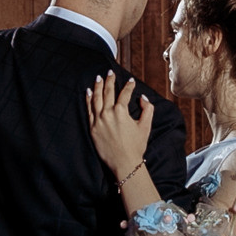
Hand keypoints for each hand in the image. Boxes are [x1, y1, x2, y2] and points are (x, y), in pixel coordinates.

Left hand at [85, 74, 152, 189]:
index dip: (129, 86)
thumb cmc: (136, 146)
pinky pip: (89, 110)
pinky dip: (88, 100)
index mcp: (121, 111)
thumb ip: (147, 109)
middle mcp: (107, 113)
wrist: (124, 163)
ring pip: (96, 98)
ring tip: (98, 78)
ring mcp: (98, 120)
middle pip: (108, 92)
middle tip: (110, 72)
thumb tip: (143, 98)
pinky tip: (88, 92)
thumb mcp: (145, 126)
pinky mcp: (92, 128)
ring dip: (97, 86)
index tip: (130, 81)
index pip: (124, 94)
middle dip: (110, 80)